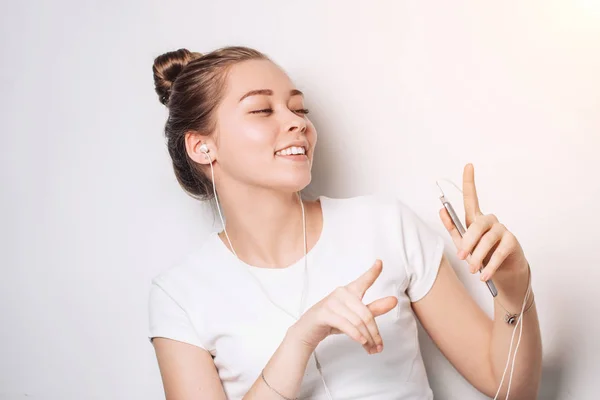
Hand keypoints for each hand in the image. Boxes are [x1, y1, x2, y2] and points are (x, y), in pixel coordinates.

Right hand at [289, 260, 397, 354]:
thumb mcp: (355, 316)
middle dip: (375, 332)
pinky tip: (362, 342)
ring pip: (357, 322)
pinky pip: (346, 325)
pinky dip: (357, 336)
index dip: (373, 272)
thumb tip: (394, 301)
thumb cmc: (333, 320)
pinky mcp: (324, 313)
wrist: (308, 330)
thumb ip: (374, 308)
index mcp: (350, 291)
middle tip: (380, 346)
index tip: (380, 262)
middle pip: (366, 313)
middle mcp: (341, 293)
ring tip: (371, 348)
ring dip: (367, 338)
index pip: (363, 281)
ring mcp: (332, 302)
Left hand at [439, 164, 527, 281]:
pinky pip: (500, 252)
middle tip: (461, 257)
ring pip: (488, 239)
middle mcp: (490, 221)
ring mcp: (503, 230)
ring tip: (472, 269)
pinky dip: (490, 265)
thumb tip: (441, 210)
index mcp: (475, 219)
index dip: (469, 181)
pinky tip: (484, 275)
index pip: (472, 197)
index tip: (468, 165)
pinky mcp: (513, 242)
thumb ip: (452, 228)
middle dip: (468, 241)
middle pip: (477, 224)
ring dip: (478, 256)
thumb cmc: (480, 256)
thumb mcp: (463, 244)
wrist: (500, 275)